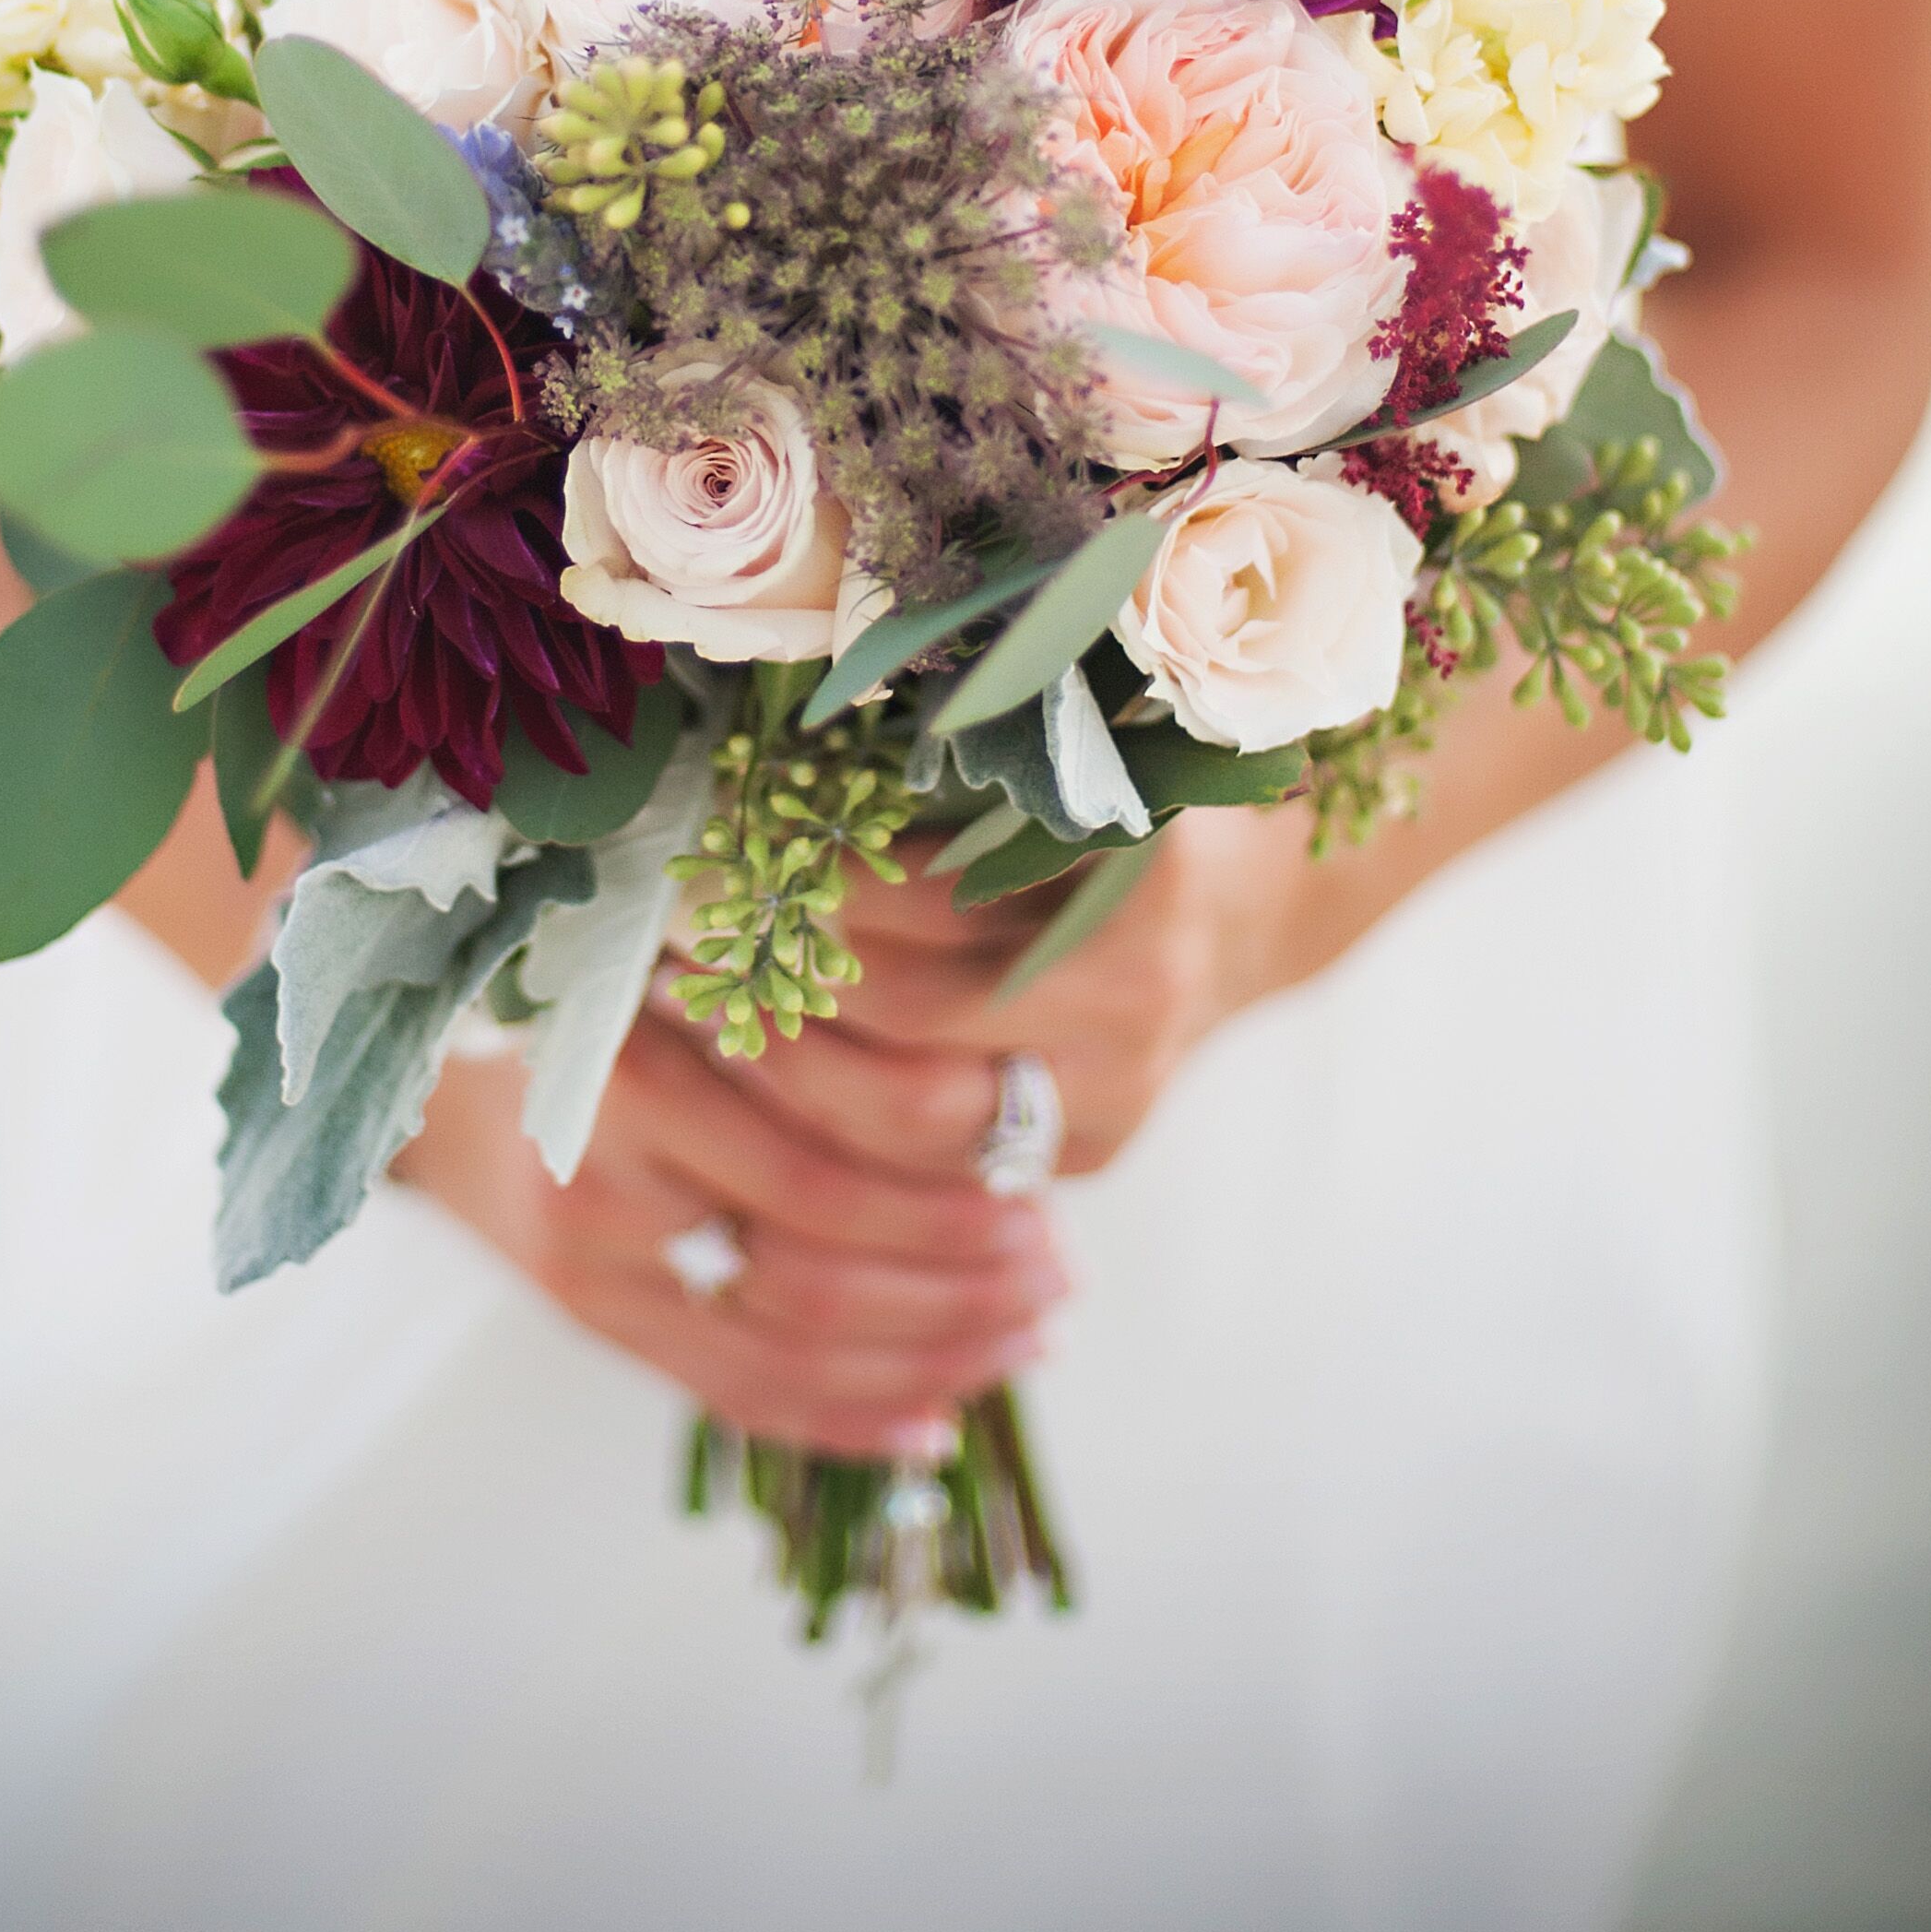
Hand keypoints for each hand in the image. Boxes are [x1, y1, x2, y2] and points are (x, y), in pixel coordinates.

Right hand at [392, 1002, 1069, 1459]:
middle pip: (818, 1255)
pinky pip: (737, 1394)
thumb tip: (1009, 1091)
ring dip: (929, 1352)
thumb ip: (823, 1025)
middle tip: (1060, 1274)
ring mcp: (590, 1255)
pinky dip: (851, 1418)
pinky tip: (938, 1425)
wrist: (464, 1068)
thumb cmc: (632, 1000)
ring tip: (1028, 1339)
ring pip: (788, 1339)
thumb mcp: (720, 969)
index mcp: (648, 1044)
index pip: (828, 1151)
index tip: (1044, 1171)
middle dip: (961, 1277)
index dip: (952, 1182)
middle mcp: (604, 1154)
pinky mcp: (592, 1319)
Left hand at [754, 799, 1313, 1183]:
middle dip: (787, 982)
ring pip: (913, 1120)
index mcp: (1135, 875)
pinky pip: (938, 1167)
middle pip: (912, 1019)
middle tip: (687, 946)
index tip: (728, 855)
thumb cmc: (1112, 807)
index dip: (818, 884)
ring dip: (792, 1069)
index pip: (930, 901)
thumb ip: (948, 772)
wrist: (1243, 914)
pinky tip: (766, 1080)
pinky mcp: (1089, 1157)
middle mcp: (1137, 996)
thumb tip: (769, 767)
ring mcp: (1118, 1093)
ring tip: (702, 1013)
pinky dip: (845, 1131)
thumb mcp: (1055, 764)